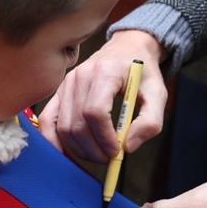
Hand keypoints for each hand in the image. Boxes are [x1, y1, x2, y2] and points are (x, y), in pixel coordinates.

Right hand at [40, 30, 167, 161]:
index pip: (95, 112)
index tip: (117, 151)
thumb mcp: (158, 94)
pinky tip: (69, 153)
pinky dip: (54, 141)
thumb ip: (150, 121)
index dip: (104, 138)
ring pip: (62, 127)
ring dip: (79, 149)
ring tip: (98, 154)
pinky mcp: (59, 91)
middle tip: (110, 158)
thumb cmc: (143, 72)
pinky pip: (48, 120)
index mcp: (106, 72)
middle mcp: (80, 76)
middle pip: (76, 124)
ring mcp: (66, 83)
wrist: (127, 49)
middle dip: (93, 149)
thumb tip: (129, 146)